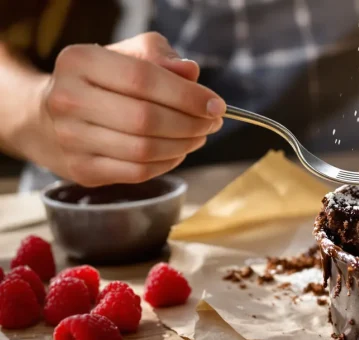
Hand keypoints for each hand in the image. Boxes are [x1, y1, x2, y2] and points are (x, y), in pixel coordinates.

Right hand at [16, 32, 225, 186]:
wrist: (47, 117)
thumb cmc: (102, 81)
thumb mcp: (127, 54)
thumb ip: (160, 57)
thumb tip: (191, 73)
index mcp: (80, 62)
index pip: (143, 79)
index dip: (186, 95)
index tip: (216, 104)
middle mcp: (68, 99)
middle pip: (146, 119)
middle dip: (191, 123)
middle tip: (212, 123)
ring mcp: (71, 139)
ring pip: (145, 150)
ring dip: (184, 145)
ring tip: (198, 135)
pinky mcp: (83, 170)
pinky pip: (139, 172)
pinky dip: (168, 163)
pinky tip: (178, 151)